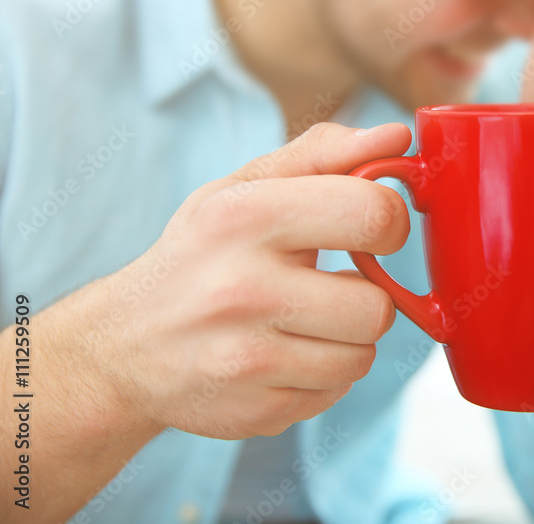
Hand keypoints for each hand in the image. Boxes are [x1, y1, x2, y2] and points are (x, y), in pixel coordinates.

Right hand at [95, 122, 410, 438]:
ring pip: (363, 354)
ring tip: (303, 320)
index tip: (372, 227)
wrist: (124, 345)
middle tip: (330, 283)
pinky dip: (324, 373)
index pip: (373, 215)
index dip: (390, 220)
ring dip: (346, 338)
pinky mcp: (256, 410)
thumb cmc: (203, 253)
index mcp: (244, 216)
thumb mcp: (246, 187)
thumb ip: (324, 154)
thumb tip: (396, 136)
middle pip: (377, 305)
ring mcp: (246, 358)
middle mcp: (242, 289)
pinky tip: (284, 353)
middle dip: (366, 293)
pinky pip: (338, 390)